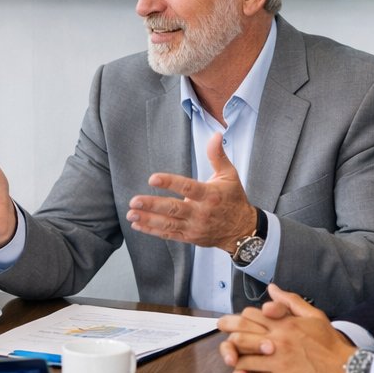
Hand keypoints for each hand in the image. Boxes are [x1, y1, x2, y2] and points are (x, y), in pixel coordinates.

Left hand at [128, 132, 256, 249]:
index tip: (153, 178)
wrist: (242, 230)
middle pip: (174, 208)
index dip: (170, 182)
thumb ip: (218, 156)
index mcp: (210, 195)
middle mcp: (201, 212)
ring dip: (148, 219)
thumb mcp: (230, 175)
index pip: (188, 187)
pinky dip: (152, 231)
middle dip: (152, 205)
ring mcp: (194, 227)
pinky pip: (169, 235)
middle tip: (134, 200)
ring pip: (168, 224)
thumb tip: (216, 134)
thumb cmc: (234, 199)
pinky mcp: (189, 237)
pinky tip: (137, 225)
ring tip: (131, 213)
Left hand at [216, 285, 354, 372]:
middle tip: (227, 347)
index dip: (237, 321)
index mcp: (284, 324)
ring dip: (237, 365)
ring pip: (243, 361)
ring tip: (238, 366)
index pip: (249, 316)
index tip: (232, 327)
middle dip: (229, 342)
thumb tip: (272, 288)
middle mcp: (278, 341)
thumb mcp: (314, 316)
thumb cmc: (330, 344)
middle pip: (239, 337)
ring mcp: (278, 362)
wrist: (347, 371)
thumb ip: (290, 302)